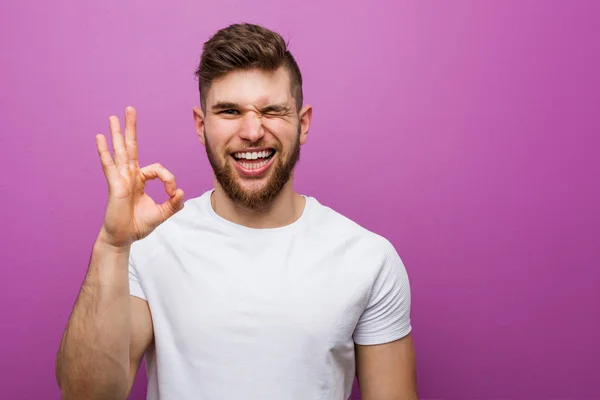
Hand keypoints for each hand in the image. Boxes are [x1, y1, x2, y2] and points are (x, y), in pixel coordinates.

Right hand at [95, 106, 183, 248]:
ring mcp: (121, 179)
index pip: (158, 170)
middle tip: (130, 109)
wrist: (123, 238)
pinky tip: (99, 137)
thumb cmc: (139, 225)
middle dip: (131, 128)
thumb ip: (173, 204)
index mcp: (140, 180)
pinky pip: (109, 165)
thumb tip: (181, 192)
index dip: (169, 179)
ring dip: (117, 133)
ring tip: (113, 117)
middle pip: (131, 147)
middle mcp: (130, 175)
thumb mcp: (162, 213)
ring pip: (120, 151)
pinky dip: (104, 151)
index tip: (172, 194)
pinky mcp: (115, 185)